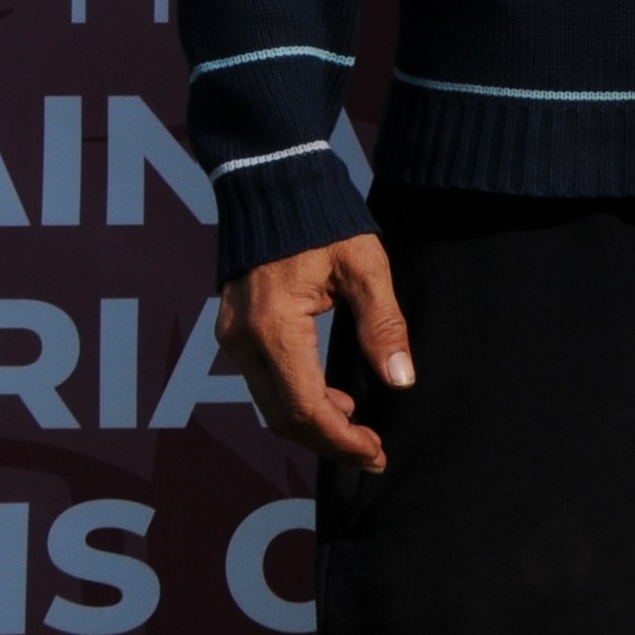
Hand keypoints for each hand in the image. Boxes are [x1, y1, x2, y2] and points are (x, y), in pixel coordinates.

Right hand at [219, 233, 412, 470]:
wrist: (271, 181)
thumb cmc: (323, 218)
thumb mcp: (365, 266)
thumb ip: (383, 325)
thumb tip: (401, 380)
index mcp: (275, 327)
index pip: (306, 408)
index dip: (342, 440)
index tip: (377, 453)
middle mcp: (243, 340)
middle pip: (283, 416)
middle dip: (329, 441)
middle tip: (373, 452)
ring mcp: (233, 337)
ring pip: (270, 404)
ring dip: (313, 423)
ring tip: (359, 429)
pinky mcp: (234, 330)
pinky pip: (263, 382)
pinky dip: (296, 399)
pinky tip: (333, 397)